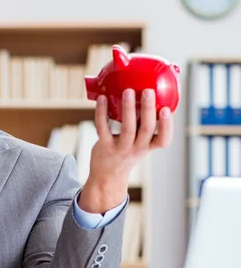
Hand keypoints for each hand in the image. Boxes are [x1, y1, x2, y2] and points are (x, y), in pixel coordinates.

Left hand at [78, 88, 172, 212]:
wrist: (107, 176)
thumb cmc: (126, 153)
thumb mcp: (140, 144)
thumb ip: (144, 126)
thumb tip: (149, 95)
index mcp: (148, 146)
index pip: (163, 140)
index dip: (167, 126)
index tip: (166, 109)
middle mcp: (136, 149)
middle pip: (146, 129)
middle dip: (148, 109)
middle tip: (148, 91)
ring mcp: (120, 148)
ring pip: (127, 128)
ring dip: (128, 108)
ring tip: (128, 91)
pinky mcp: (104, 146)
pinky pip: (103, 127)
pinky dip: (102, 112)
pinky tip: (102, 99)